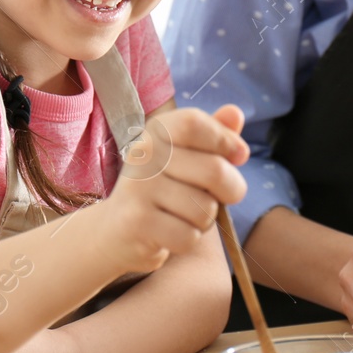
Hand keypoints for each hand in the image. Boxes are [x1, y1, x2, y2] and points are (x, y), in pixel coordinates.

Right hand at [101, 105, 248, 274]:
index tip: (239, 156)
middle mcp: (143, 154)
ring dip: (204, 220)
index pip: (195, 123)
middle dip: (231, 190)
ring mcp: (137, 188)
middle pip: (214, 170)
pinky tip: (169, 234)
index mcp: (156, 131)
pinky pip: (189, 236)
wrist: (114, 231)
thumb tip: (236, 112)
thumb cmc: (162, 190)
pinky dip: (188, 240)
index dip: (225, 140)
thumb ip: (213, 135)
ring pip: (205, 209)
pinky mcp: (138, 222)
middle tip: (216, 198)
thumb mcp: (187, 158)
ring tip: (182, 216)